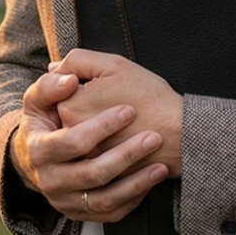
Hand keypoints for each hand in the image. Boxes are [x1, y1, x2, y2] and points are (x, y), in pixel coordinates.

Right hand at [10, 70, 168, 222]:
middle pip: (92, 173)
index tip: (129, 110)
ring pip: (104, 199)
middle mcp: (49, 181)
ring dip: (136, 183)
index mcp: (38, 150)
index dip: (102, 126)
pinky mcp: (80, 214)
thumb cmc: (44, 121)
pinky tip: (149, 181)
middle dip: (126, 155)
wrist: (36, 157)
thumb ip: (50, 85)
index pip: (72, 142)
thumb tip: (69, 78)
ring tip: (160, 166)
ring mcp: (64, 201)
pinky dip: (132, 199)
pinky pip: (110, 213)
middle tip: (153, 138)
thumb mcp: (37, 99)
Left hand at [51, 49, 183, 177]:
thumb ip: (78, 61)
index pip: (60, 90)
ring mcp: (85, 159)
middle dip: (86, 105)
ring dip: (94, 126)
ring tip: (124, 120)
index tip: (105, 85)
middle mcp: (71, 138)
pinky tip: (123, 139)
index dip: (81, 82)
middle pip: (67, 114)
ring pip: (80, 137)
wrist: (180, 135)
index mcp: (70, 109)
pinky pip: (94, 159)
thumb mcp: (114, 65)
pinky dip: (104, 148)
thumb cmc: (150, 97)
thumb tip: (54, 68)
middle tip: (116, 100)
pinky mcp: (100, 173)